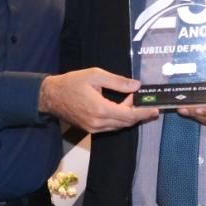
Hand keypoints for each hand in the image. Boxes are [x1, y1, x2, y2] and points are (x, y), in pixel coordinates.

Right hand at [39, 68, 157, 132]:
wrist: (50, 96)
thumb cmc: (71, 83)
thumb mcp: (95, 75)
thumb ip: (117, 81)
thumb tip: (136, 86)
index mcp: (100, 109)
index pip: (129, 115)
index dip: (144, 113)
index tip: (155, 110)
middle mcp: (98, 123)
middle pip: (126, 122)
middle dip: (138, 113)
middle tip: (147, 104)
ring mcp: (93, 128)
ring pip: (118, 125)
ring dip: (128, 116)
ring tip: (134, 102)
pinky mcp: (90, 129)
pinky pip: (110, 126)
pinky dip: (119, 118)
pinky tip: (121, 107)